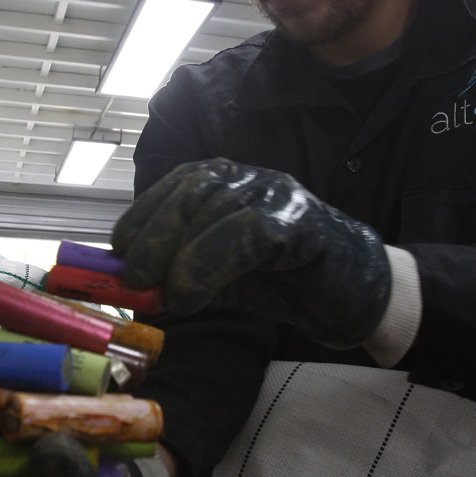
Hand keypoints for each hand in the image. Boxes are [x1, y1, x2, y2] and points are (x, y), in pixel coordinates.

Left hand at [112, 158, 390, 348]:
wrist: (356, 295)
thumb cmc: (286, 282)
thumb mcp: (221, 280)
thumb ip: (181, 278)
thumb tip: (131, 290)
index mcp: (228, 184)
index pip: (176, 184)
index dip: (143, 214)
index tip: (119, 251)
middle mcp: (251, 179)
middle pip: (191, 191)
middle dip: (155, 233)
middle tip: (134, 278)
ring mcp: (278, 195)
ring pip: (216, 210)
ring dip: (181, 256)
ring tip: (168, 297)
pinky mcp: (301, 222)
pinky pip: (249, 234)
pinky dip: (212, 263)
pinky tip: (195, 294)